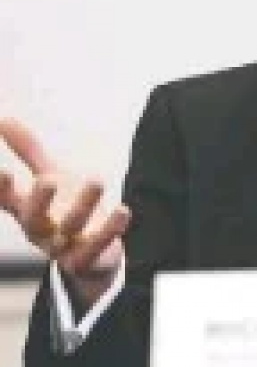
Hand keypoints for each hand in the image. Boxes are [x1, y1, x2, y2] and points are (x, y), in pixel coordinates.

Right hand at [0, 118, 130, 303]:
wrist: (92, 253)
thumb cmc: (64, 207)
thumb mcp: (49, 175)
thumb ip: (29, 150)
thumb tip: (3, 117)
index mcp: (28, 209)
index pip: (7, 200)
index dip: (2, 189)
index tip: (3, 171)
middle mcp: (42, 229)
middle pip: (33, 219)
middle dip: (39, 200)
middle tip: (48, 180)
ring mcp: (64, 247)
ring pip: (70, 228)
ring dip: (84, 205)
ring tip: (97, 180)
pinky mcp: (88, 259)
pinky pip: (96, 248)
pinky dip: (110, 230)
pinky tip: (123, 211)